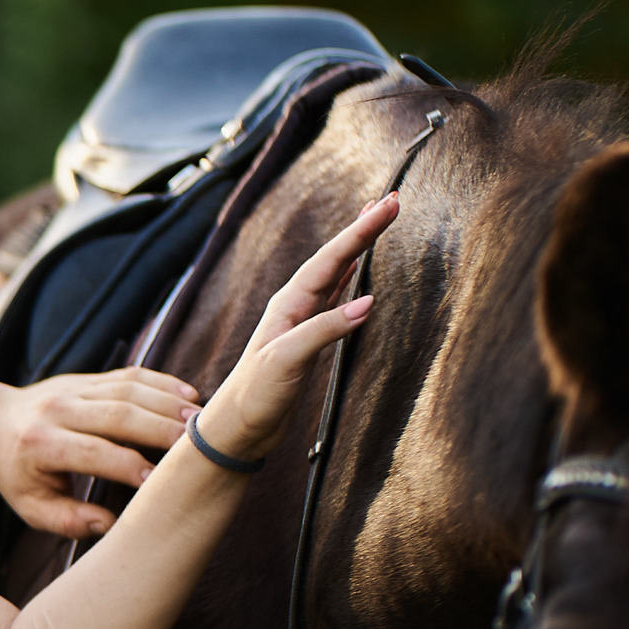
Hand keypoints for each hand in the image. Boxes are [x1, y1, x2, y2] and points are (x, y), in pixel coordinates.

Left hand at [0, 368, 200, 535]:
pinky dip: (162, 383)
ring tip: (204, 422)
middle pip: (118, 415)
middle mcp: (57, 410)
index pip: (92, 453)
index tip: (162, 483)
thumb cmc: (18, 476)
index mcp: (40, 445)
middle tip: (200, 448)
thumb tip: (108, 526)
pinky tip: (191, 395)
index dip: (128, 467)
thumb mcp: (30, 506)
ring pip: (128, 390)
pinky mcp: (88, 378)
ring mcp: (74, 388)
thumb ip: (66, 520)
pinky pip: (130, 375)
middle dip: (161, 430)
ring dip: (169, 404)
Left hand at [196, 192, 400, 461]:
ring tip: (375, 219)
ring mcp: (300, 320)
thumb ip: (324, 330)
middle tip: (392, 200)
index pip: (331, 258)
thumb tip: (369, 302)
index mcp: (289, 303)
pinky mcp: (307, 338)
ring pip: (335, 272)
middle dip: (363, 228)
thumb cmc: (255, 396)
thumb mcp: (288, 361)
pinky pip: (333, 295)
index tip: (389, 205)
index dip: (361, 231)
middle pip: (334, 257)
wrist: (236, 428)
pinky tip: (356, 269)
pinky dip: (348, 276)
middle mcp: (294, 305)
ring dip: (356, 246)